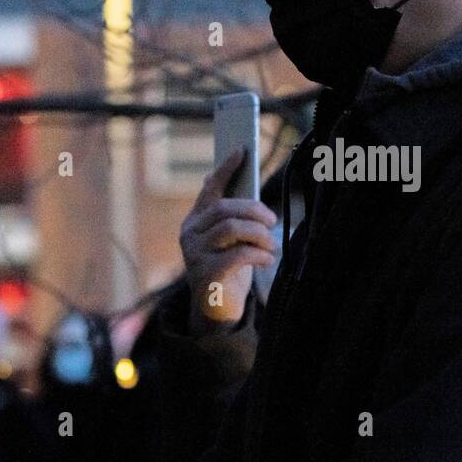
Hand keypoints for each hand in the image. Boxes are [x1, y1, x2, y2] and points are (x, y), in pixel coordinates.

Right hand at [180, 148, 277, 332]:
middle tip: (273, 221)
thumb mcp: (228, 241)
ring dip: (259, 234)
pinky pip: (237, 254)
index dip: (226, 168)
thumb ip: (230, 217)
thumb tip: (235, 184)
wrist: (216, 311)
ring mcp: (194, 254)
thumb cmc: (227, 270)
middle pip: (224, 208)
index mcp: (195, 221)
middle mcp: (189, 234)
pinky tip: (267, 260)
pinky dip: (258, 254)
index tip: (242, 149)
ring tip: (271, 245)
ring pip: (231, 228)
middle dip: (254, 210)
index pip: (210, 189)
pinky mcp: (205, 274)